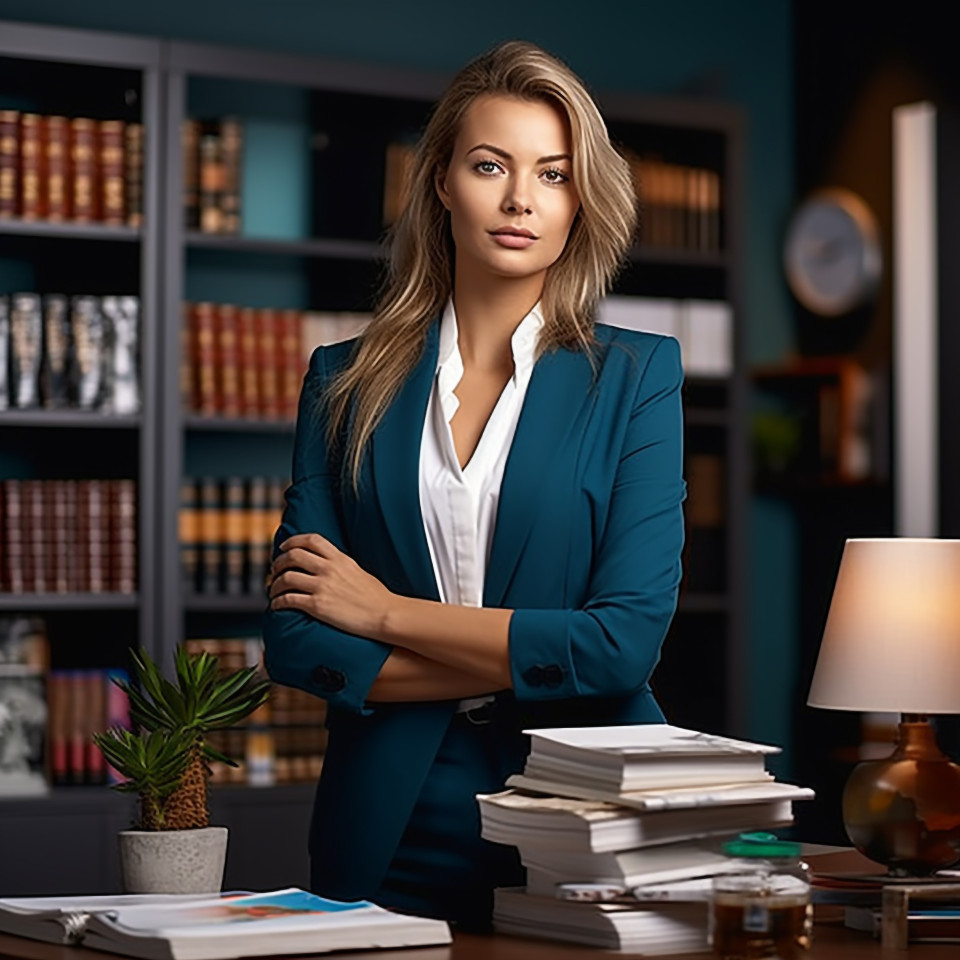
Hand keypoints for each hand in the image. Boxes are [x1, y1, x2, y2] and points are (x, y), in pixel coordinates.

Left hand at [268, 533, 394, 639]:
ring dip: (275, 583)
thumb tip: (329, 565)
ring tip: (273, 590)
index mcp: (340, 559)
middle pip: (294, 556)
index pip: (312, 540)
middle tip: (275, 569)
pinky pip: (289, 599)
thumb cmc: (376, 597)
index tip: (284, 547)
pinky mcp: (318, 606)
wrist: (385, 614)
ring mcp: (323, 587)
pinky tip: (276, 605)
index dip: (293, 541)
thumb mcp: (359, 571)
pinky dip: (278, 601)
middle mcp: (329, 569)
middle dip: (279, 562)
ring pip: (287, 577)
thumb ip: (341, 566)